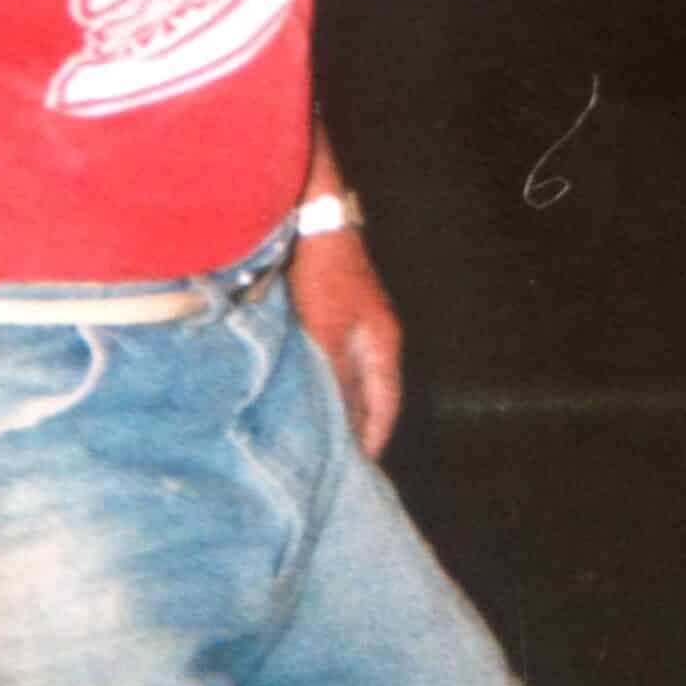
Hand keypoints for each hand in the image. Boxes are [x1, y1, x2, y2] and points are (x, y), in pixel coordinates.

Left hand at [288, 226, 403, 457]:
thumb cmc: (323, 272)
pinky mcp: (326, 312)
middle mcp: (371, 336)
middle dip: (354, 425)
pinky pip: (326, 358)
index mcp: (382, 343)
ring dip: (334, 402)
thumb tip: (334, 419)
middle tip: (336, 460)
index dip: (374, 436)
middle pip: (367, 392)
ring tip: (316, 435)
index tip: (362, 468)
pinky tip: (299, 391)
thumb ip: (332, 375)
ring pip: (345, 375)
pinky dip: (318, 378)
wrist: (310, 217)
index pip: (386, 402)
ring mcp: (350, 323)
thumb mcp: (325, 329)